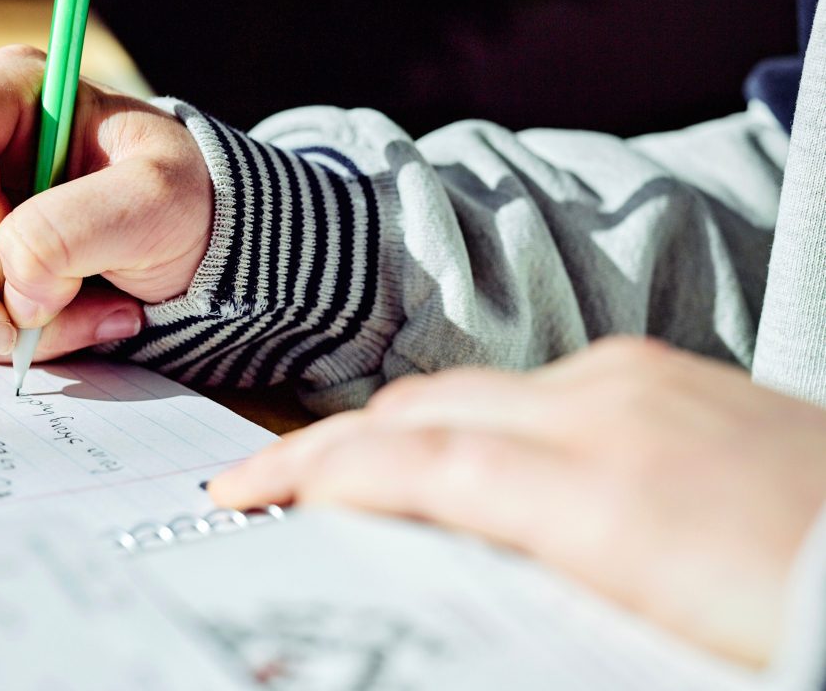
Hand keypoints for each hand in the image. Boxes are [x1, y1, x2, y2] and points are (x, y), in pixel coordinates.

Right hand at [0, 45, 212, 359]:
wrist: (208, 249)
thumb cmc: (187, 201)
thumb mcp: (155, 200)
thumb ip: (75, 228)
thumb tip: (14, 287)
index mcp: (6, 97)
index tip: (25, 240)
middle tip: (20, 323)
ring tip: (88, 317)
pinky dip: (21, 338)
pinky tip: (87, 321)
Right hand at [210, 337, 825, 665]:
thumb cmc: (799, 624)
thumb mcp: (631, 641)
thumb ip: (514, 591)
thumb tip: (432, 582)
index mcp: (598, 492)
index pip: (409, 464)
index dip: (309, 474)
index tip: (245, 490)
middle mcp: (607, 410)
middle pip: (425, 410)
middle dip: (334, 444)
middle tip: (277, 484)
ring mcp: (641, 382)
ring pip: (475, 390)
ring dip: (403, 431)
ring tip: (363, 477)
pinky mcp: (673, 374)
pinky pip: (541, 384)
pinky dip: (481, 417)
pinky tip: (481, 455)